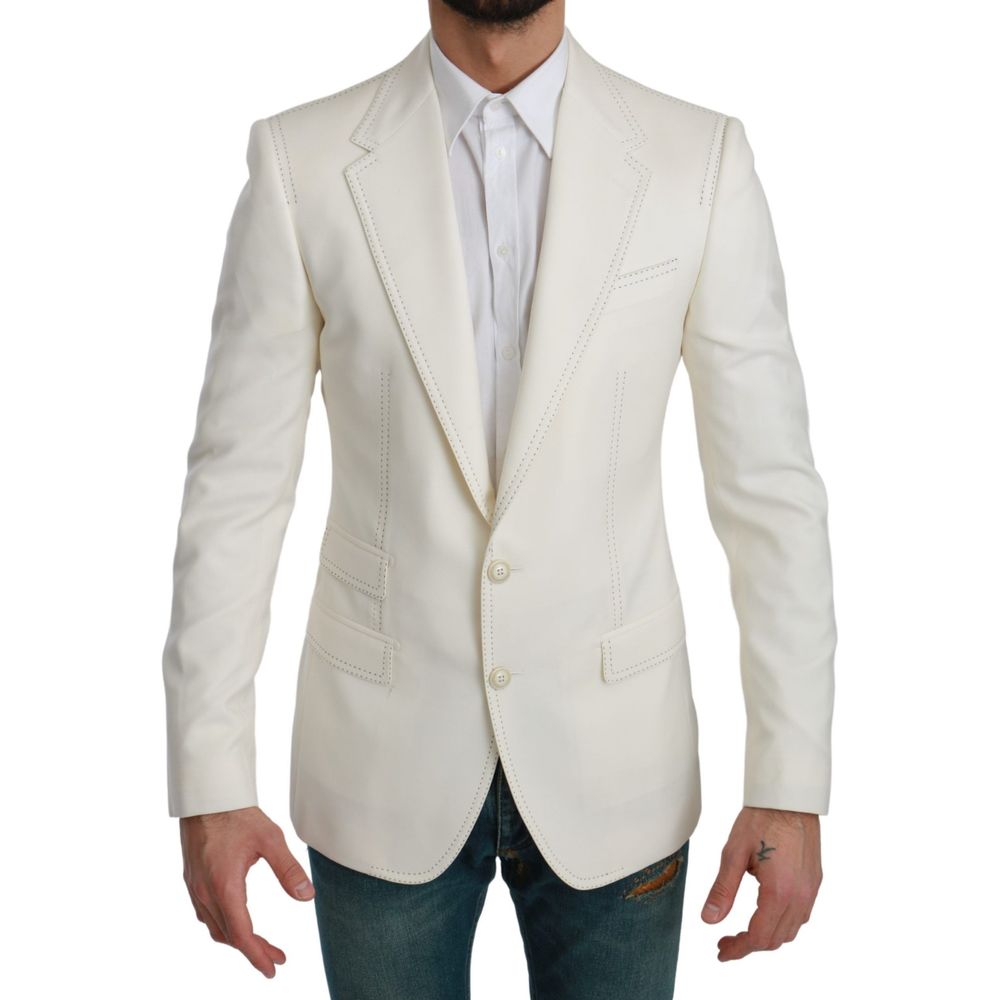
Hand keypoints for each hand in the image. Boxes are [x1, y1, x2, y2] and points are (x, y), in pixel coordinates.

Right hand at [179, 805, 314, 977]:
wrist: (207, 796)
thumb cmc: (237, 814)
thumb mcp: (271, 839)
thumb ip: (288, 870)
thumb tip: (306, 897)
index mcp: (225, 886)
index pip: (241, 935)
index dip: (258, 955)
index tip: (274, 967)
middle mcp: (205, 892)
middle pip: (228, 935)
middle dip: (252, 950)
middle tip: (275, 958)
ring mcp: (195, 886)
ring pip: (215, 926)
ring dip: (237, 939)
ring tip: (258, 944)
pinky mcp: (192, 878)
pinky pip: (206, 913)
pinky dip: (223, 924)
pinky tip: (235, 919)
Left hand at [701, 806, 821, 960]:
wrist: (789, 798)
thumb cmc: (761, 819)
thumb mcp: (733, 853)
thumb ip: (722, 890)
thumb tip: (709, 920)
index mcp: (779, 892)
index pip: (759, 937)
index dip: (738, 948)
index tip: (721, 951)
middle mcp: (800, 897)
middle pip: (776, 939)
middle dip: (750, 945)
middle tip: (726, 942)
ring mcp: (811, 890)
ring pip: (790, 931)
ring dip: (767, 936)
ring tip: (743, 931)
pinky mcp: (814, 881)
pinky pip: (800, 915)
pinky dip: (781, 923)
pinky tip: (764, 912)